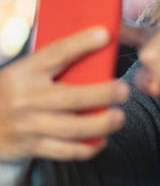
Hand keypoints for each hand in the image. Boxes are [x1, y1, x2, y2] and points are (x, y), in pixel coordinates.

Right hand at [0, 28, 129, 160]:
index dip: (81, 43)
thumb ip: (50, 66)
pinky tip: (102, 139)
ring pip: (72, 128)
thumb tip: (94, 49)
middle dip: (102, 94)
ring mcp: (28, 125)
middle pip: (71, 96)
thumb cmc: (9, 94)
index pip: (56, 53)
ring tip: (118, 117)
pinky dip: (87, 147)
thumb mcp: (22, 73)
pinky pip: (65, 151)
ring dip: (100, 124)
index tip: (104, 35)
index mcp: (24, 72)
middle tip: (123, 90)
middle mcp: (26, 98)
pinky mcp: (31, 146)